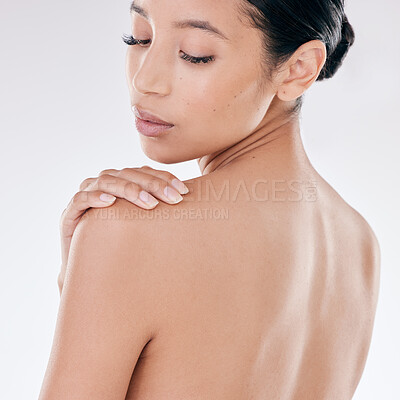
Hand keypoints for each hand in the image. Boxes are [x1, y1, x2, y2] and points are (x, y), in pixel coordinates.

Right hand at [58, 165, 188, 292]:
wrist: (93, 273)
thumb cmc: (123, 248)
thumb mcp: (146, 228)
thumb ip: (160, 213)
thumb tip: (194, 208)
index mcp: (123, 185)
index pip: (145, 173)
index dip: (164, 178)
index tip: (184, 191)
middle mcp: (105, 186)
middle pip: (129, 174)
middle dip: (153, 184)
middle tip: (174, 199)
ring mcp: (87, 197)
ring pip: (107, 181)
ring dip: (129, 189)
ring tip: (149, 203)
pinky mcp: (70, 214)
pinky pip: (80, 199)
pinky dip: (94, 197)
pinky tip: (109, 202)